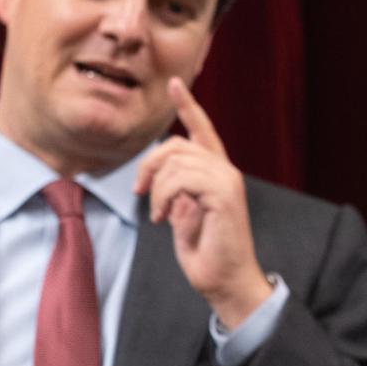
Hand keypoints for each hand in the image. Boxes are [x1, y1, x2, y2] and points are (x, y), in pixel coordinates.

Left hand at [134, 78, 271, 328]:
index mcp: (216, 173)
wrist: (226, 282)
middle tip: (139, 194)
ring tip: (158, 214)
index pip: (202, 130)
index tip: (174, 82)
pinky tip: (165, 218)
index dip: (187, 105)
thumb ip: (177, 192)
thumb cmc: (207, 254)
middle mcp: (225, 171)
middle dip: (149, 165)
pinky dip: (165, 197)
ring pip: (176, 162)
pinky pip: (182, 179)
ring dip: (157, 189)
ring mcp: (227, 181)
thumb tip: (162, 179)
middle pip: (176, 144)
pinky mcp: (224, 194)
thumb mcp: (184, 216)